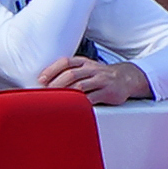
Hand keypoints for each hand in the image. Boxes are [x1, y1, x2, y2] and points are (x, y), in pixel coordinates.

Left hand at [36, 55, 151, 104]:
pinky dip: (81, 102)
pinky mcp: (108, 92)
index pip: (66, 62)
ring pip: (80, 86)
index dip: (51, 70)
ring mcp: (101, 80)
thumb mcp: (86, 68)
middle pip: (71, 74)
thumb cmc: (100, 76)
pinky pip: (92, 98)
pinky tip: (73, 106)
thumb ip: (70, 71)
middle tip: (45, 93)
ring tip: (56, 101)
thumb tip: (46, 82)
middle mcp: (93, 69)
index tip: (41, 80)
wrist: (126, 78)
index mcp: (84, 62)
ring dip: (66, 94)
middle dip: (56, 84)